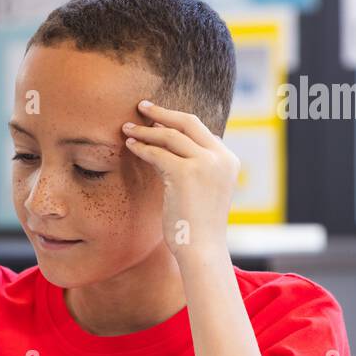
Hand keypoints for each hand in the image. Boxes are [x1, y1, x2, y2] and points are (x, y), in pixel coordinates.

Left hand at [123, 100, 239, 262]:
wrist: (202, 249)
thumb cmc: (197, 226)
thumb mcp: (202, 191)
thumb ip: (193, 169)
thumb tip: (167, 154)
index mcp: (228, 161)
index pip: (201, 132)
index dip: (177, 122)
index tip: (157, 119)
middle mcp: (220, 158)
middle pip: (189, 123)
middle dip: (163, 112)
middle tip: (141, 106)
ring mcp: (205, 164)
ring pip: (170, 136)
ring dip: (146, 130)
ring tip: (127, 128)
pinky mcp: (186, 173)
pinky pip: (158, 153)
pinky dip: (142, 148)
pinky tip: (130, 146)